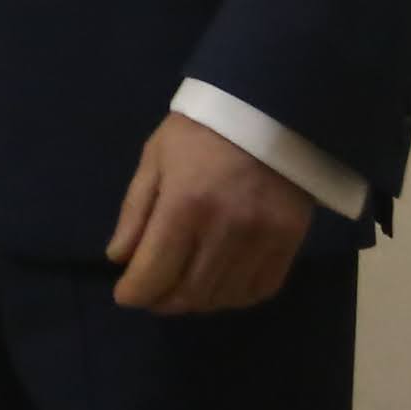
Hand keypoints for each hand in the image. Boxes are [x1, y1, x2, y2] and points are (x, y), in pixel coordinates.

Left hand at [106, 112, 314, 315]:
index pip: (153, 274)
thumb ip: (135, 212)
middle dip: (162, 301)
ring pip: (222, 298)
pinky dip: (234, 296)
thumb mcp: (155, 160)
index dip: (133, 294)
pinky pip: (260, 289)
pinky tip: (220, 283)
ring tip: (183, 288)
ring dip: (196, 302)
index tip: (126, 294)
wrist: (269, 107)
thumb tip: (120, 260)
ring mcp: (261, 238)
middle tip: (153, 292)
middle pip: (187, 294)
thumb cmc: (201, 131)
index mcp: (184, 205)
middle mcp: (224, 229)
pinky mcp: (290, 240)